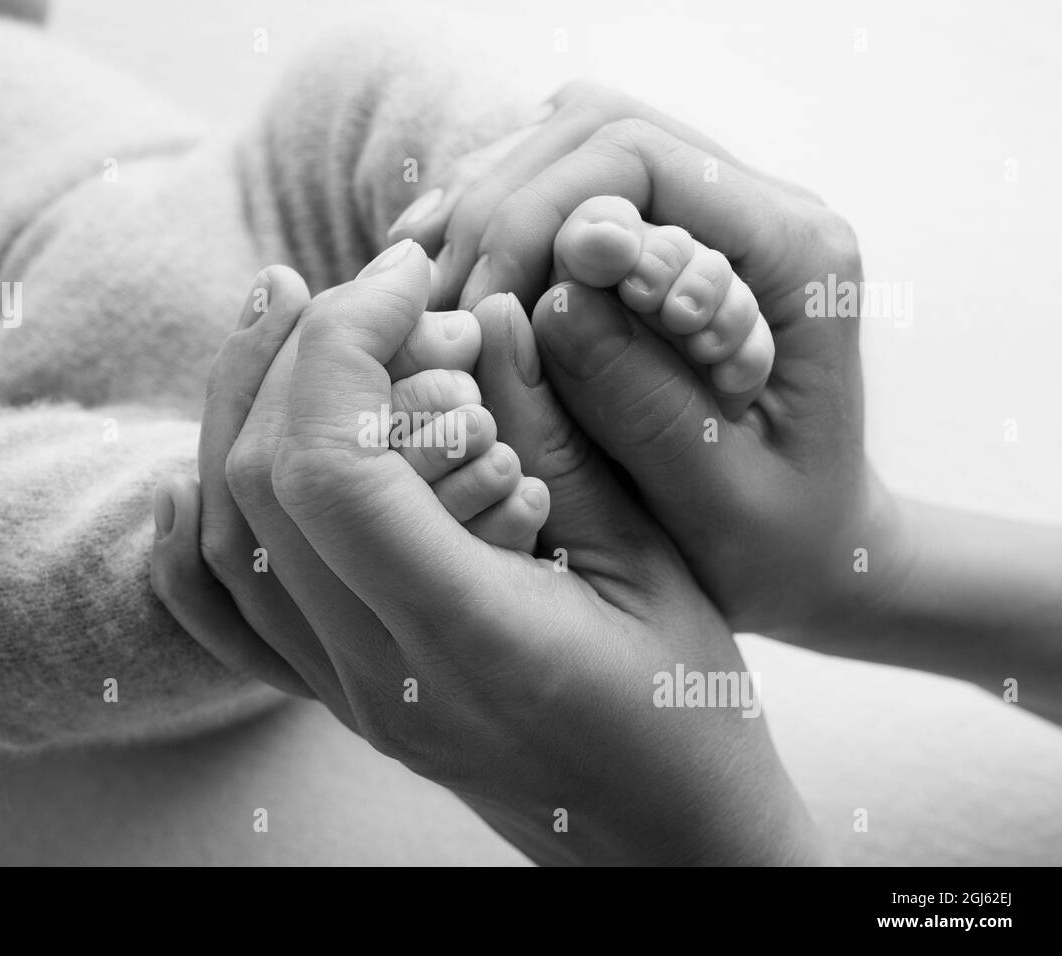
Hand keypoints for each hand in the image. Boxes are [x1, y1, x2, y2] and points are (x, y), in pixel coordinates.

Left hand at [152, 242, 826, 864]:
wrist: (663, 843)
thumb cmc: (689, 712)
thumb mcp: (653, 561)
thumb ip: (563, 437)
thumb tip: (488, 316)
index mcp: (471, 637)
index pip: (337, 467)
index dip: (348, 344)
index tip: (406, 274)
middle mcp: (380, 675)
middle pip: (261, 488)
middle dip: (294, 355)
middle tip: (353, 281)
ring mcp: (345, 695)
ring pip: (222, 541)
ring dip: (237, 415)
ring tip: (284, 323)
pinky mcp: (339, 698)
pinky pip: (222, 618)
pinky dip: (191, 531)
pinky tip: (197, 467)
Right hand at [389, 81, 888, 639]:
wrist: (817, 551)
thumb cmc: (779, 544)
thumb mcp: (720, 498)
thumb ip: (644, 401)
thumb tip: (551, 300)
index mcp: (798, 256)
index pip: (642, 159)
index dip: (538, 216)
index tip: (480, 311)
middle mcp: (761, 211)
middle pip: (598, 130)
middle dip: (500, 209)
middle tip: (442, 308)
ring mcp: (711, 216)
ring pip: (569, 144)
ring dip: (484, 210)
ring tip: (426, 292)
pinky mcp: (664, 239)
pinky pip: (562, 189)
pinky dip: (491, 225)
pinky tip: (443, 277)